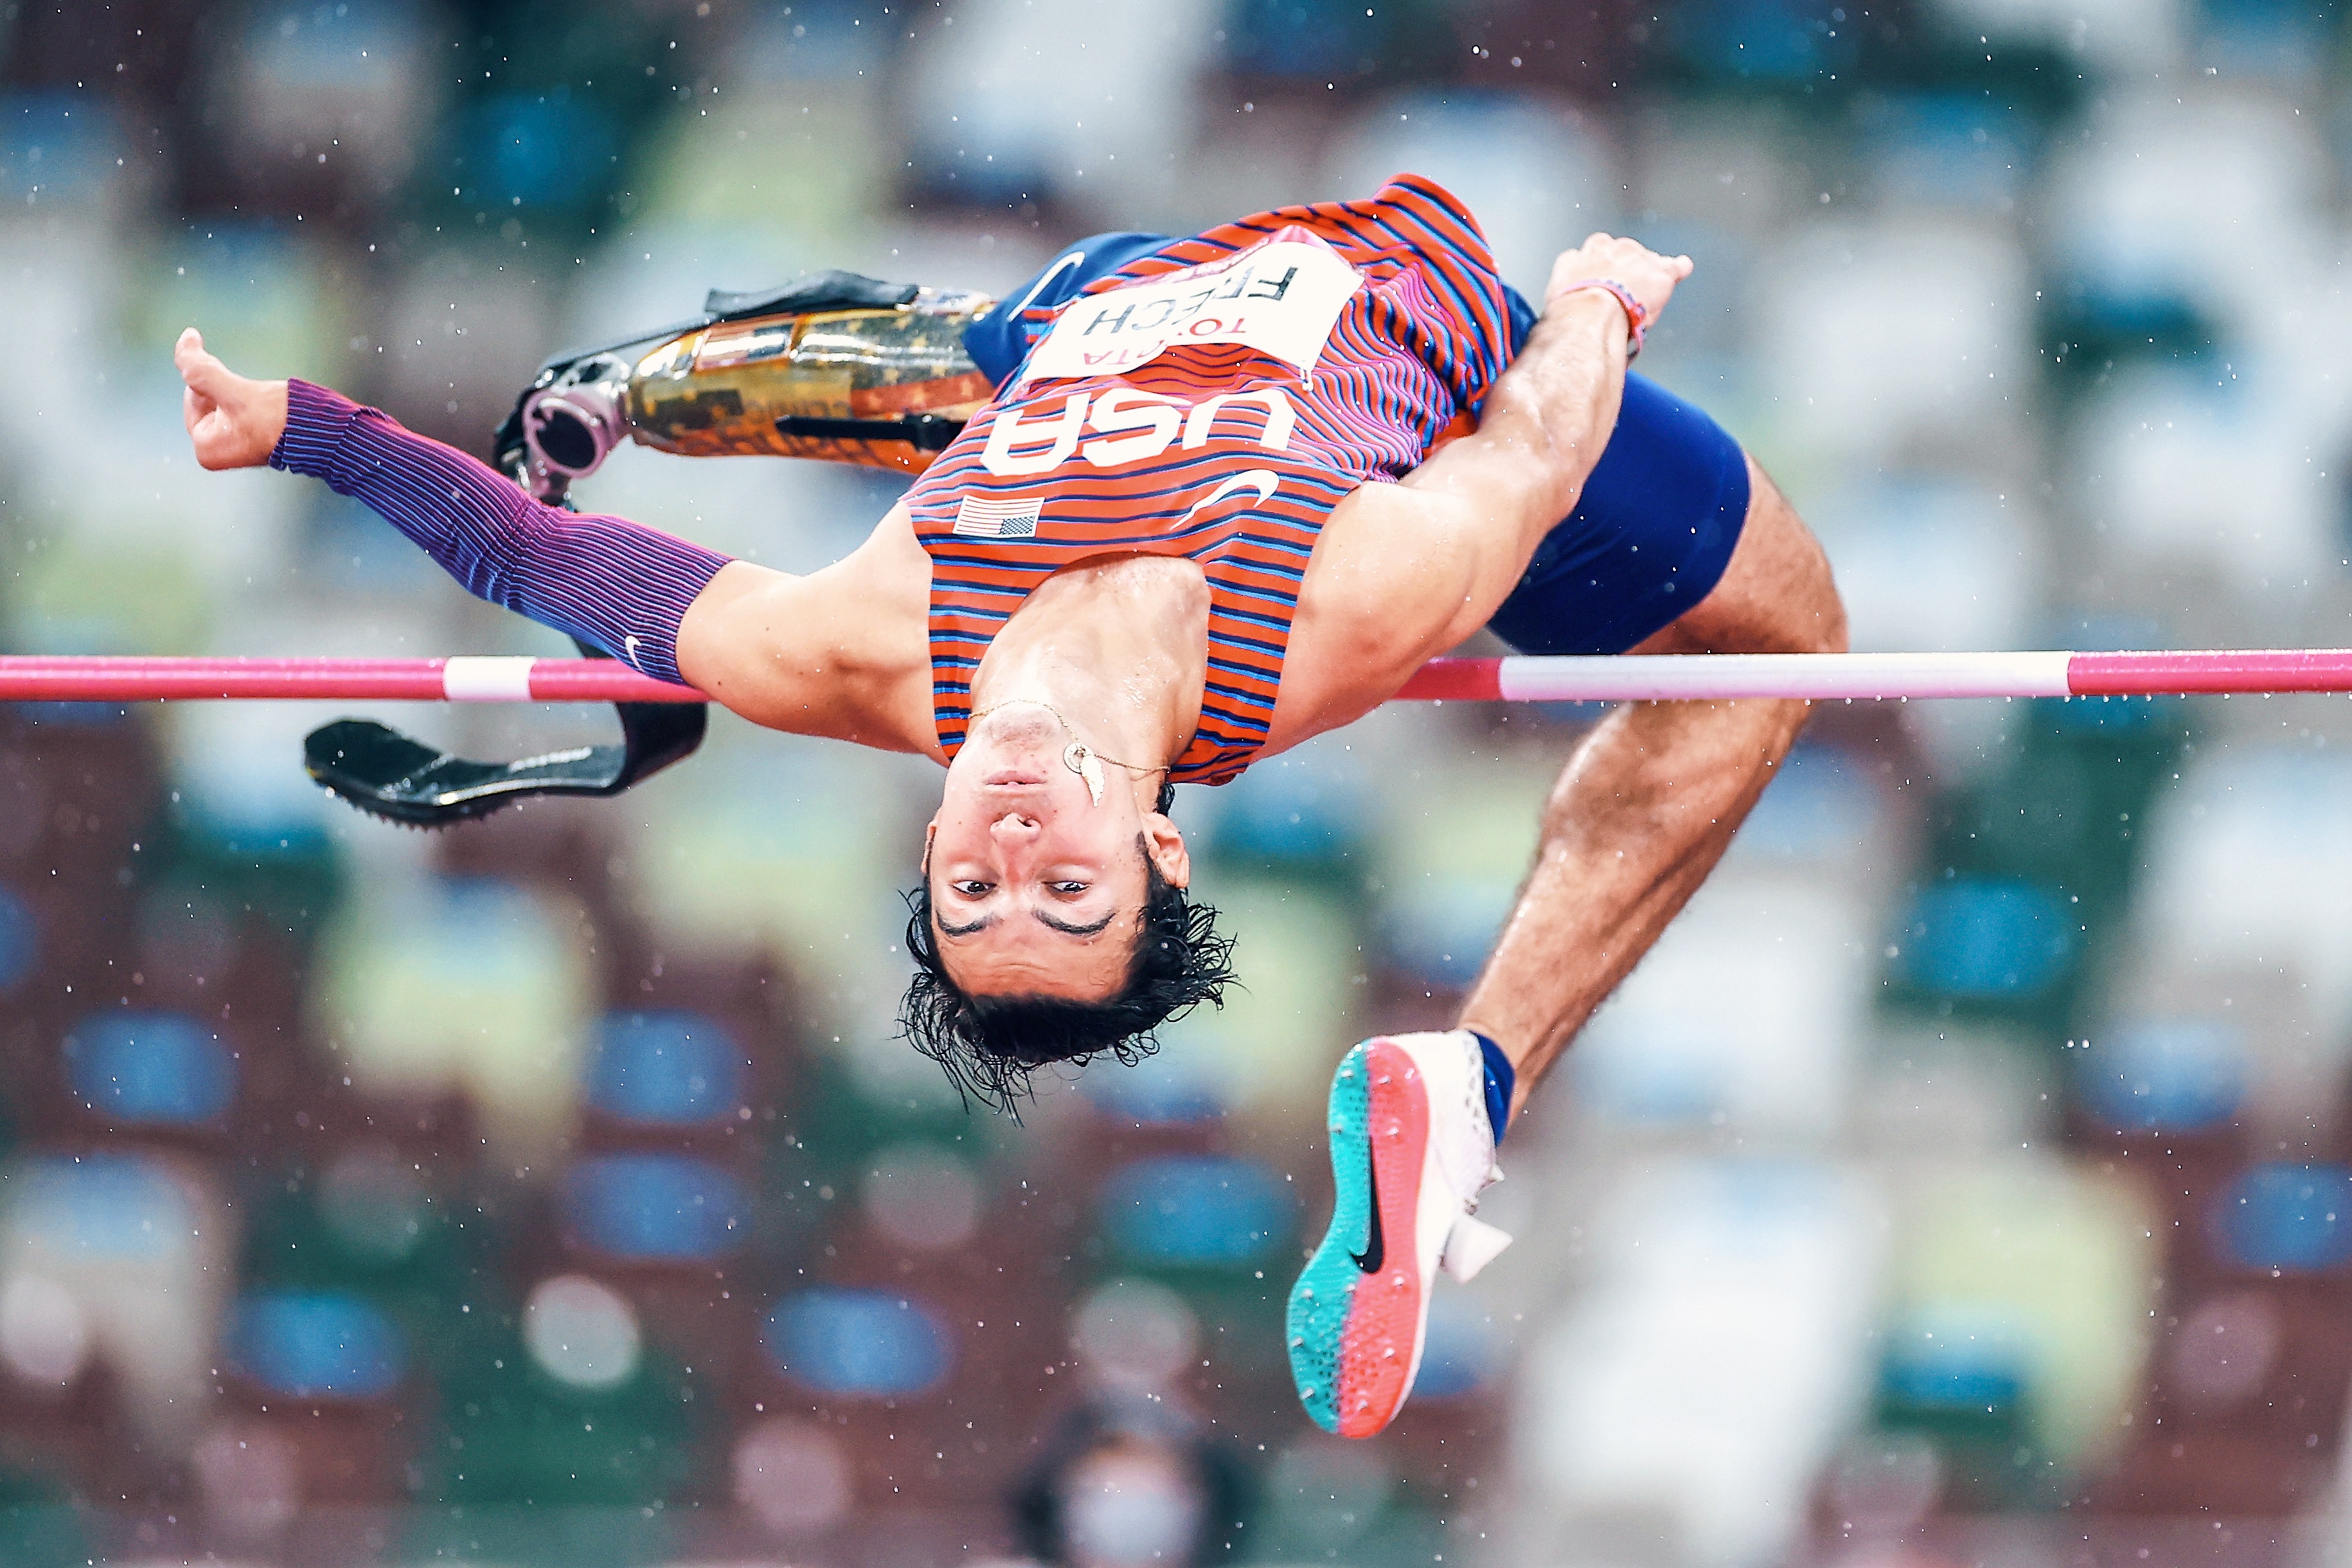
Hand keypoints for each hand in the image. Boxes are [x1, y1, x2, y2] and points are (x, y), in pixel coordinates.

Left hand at [176, 328, 288, 469]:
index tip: (240, 388)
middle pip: (207, 400)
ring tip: (265, 403)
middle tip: (254, 399)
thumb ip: (202, 368)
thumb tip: (185, 338)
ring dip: (240, 393)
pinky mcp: (254, 440)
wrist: (325, 435)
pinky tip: (268, 405)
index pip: (192, 395)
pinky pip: (241, 411)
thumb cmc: (281, 419)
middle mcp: (218, 453)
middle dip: (227, 389)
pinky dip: (250, 401)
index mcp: (206, 449)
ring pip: (225, 403)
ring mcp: (237, 448)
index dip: (213, 381)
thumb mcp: (235, 391)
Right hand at [1542, 234, 1693, 327]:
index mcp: (1592, 249)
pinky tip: (1682, 268)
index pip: (1599, 248)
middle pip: (1627, 252)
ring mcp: (1641, 260)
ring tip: (1644, 290)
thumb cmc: (1572, 306)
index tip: (1600, 277)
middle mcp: (1618, 249)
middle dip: (1626, 267)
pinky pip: (1675, 266)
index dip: (1602, 265)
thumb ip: (1567, 276)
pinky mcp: (1661, 275)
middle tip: (1621, 290)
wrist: (1591, 313)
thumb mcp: (1559, 285)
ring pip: (1648, 260)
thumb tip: (1565, 284)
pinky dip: (1679, 268)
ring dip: (1647, 272)